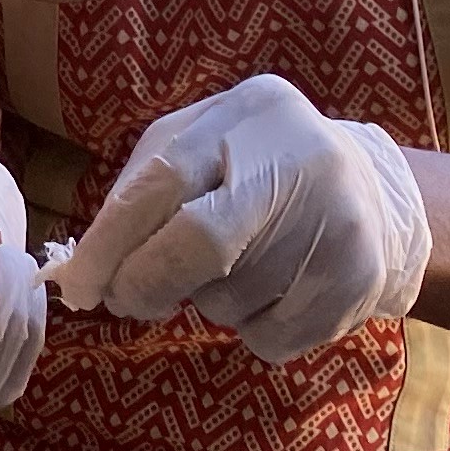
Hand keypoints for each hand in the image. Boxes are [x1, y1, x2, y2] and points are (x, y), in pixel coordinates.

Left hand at [49, 73, 427, 363]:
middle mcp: (301, 161)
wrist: (371, 192)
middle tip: (127, 299)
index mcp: (249, 113)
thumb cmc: (255, 167)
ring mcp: (337, 224)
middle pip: (200, 242)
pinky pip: (269, 338)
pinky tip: (274, 293)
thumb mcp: (200, 145)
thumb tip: (84, 270)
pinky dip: (251, 331)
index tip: (78, 285)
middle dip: (146, 282)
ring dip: (208, 300)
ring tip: (236, 267)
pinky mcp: (356, 282)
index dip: (111, 240)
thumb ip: (142, 189)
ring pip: (230, 299)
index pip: (164, 177)